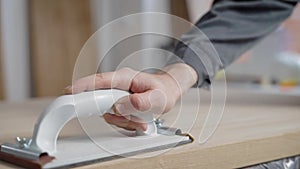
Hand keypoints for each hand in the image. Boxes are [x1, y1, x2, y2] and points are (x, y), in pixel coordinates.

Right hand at [64, 63, 197, 130]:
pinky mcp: (116, 103)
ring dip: (123, 120)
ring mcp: (115, 94)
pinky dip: (125, 122)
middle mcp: (117, 85)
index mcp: (125, 77)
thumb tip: (119, 106)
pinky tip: (138, 120)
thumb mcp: (157, 98)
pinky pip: (114, 116)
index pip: (101, 80)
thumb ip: (140, 102)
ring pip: (108, 112)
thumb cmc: (163, 91)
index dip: (84, 86)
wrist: (167, 91)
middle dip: (114, 114)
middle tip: (132, 118)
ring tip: (141, 119)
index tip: (70, 92)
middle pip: (100, 100)